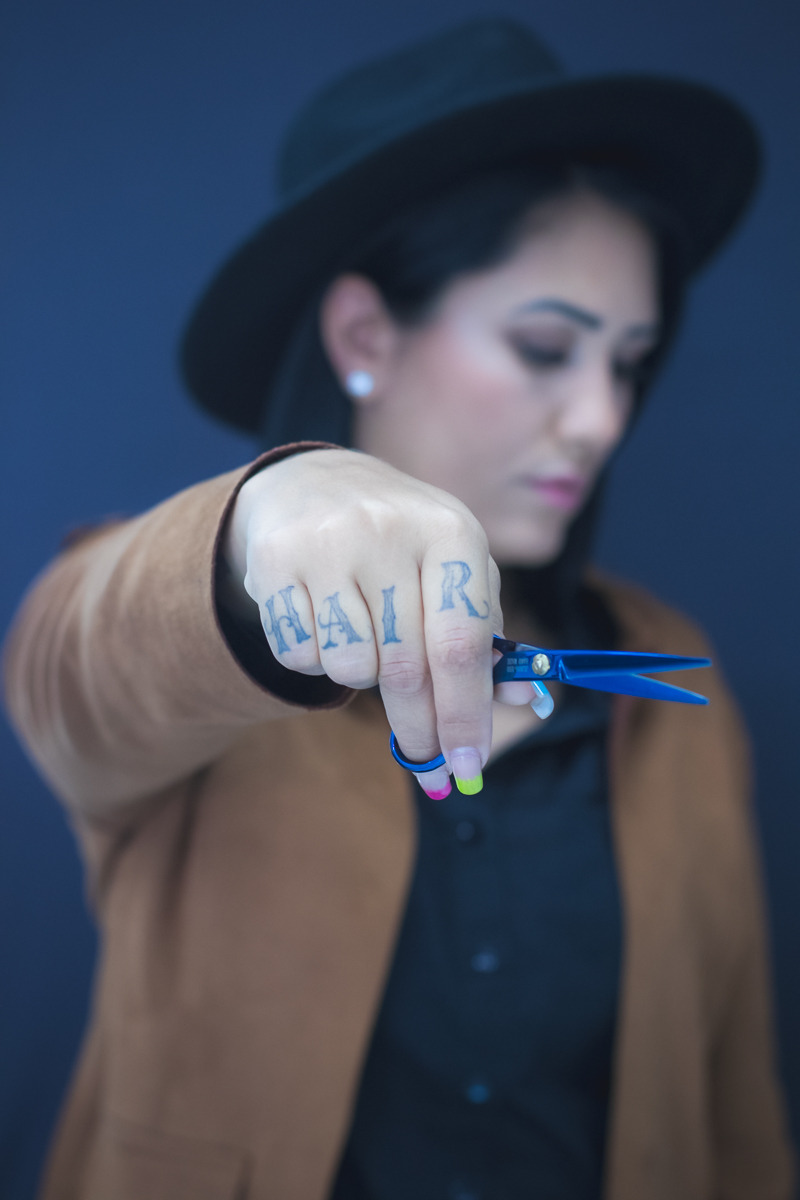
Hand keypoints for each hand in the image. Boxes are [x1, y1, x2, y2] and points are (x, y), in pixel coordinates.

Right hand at [224, 449, 534, 796]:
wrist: (313, 486)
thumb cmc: (402, 546)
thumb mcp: (453, 572)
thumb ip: (484, 637)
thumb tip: (521, 702)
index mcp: (450, 532)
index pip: (461, 644)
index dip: (467, 713)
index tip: (470, 766)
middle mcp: (389, 530)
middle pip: (405, 668)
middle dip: (421, 729)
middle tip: (427, 763)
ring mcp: (327, 543)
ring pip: (349, 666)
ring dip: (360, 677)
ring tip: (363, 640)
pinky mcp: (274, 560)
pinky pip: (299, 654)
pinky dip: (315, 659)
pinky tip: (322, 621)